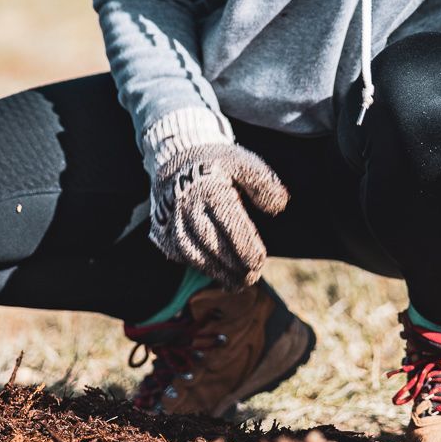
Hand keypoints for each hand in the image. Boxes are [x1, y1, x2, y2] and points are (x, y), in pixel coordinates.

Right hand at [148, 141, 288, 290]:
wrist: (179, 159)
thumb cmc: (219, 164)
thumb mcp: (245, 163)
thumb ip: (264, 184)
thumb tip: (278, 207)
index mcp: (210, 187)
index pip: (228, 221)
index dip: (244, 245)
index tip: (259, 261)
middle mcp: (187, 204)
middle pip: (209, 242)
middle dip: (232, 264)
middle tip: (252, 277)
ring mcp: (171, 218)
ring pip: (191, 252)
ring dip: (215, 271)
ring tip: (237, 282)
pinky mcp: (162, 229)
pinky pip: (177, 253)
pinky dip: (197, 266)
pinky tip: (217, 273)